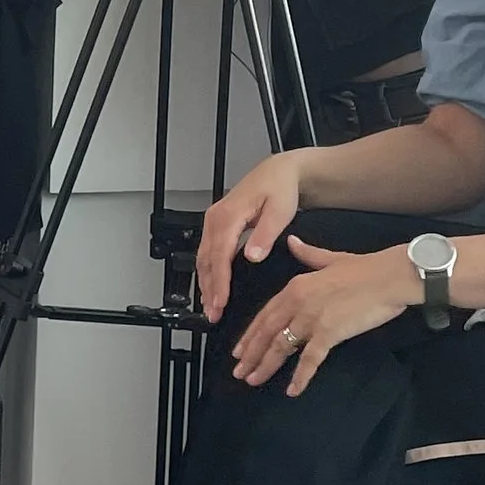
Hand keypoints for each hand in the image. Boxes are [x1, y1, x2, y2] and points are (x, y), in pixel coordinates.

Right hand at [196, 153, 307, 322]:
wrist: (280, 171)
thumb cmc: (281, 187)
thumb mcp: (279, 210)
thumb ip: (264, 235)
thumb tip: (252, 257)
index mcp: (228, 215)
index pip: (220, 255)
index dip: (219, 282)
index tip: (220, 302)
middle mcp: (216, 218)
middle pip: (206, 260)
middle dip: (208, 289)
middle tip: (213, 313)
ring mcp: (214, 221)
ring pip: (204, 258)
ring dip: (206, 284)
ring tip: (211, 307)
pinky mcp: (218, 225)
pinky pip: (208, 252)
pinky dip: (208, 272)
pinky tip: (212, 287)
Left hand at [230, 240, 413, 396]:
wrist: (390, 276)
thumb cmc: (366, 268)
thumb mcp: (331, 258)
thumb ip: (307, 254)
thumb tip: (292, 241)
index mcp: (296, 286)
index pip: (266, 314)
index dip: (251, 334)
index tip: (240, 349)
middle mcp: (298, 302)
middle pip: (267, 332)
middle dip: (251, 354)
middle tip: (239, 371)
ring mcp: (312, 318)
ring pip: (281, 346)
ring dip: (266, 365)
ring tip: (254, 380)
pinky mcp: (330, 332)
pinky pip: (310, 359)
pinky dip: (300, 376)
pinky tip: (292, 390)